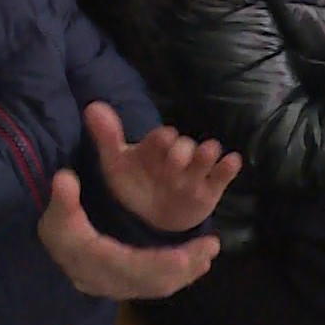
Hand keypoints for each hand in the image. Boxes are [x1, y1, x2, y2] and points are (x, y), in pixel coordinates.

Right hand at [37, 168, 221, 300]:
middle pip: (148, 280)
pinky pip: (158, 285)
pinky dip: (181, 275)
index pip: (126, 266)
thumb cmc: (59, 229)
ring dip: (187, 271)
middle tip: (209, 248)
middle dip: (181, 266)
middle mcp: (107, 280)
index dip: (157, 263)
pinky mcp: (130, 286)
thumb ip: (62, 198)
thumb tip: (65, 177)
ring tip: (210, 250)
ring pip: (157, 285)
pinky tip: (201, 261)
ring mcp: (119, 286)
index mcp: (90, 261)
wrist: (58, 253)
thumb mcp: (55, 214)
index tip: (184, 256)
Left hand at [82, 102, 239, 233]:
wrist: (149, 218)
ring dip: (207, 154)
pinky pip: (222, 176)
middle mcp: (177, 156)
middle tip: (177, 160)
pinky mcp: (210, 189)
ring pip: (204, 158)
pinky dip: (228, 168)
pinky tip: (233, 161)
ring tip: (209, 152)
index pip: (160, 138)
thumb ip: (107, 137)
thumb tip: (92, 106)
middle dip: (182, 151)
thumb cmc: (132, 184)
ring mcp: (195, 172)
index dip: (161, 139)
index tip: (162, 139)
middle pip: (184, 147)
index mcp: (154, 148)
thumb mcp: (116, 163)